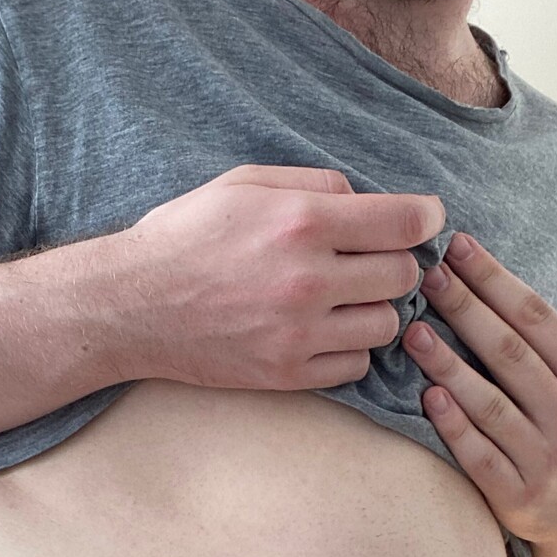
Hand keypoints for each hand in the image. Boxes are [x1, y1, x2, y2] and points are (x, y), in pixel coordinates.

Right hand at [116, 164, 443, 391]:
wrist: (130, 306)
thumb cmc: (184, 237)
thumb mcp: (243, 183)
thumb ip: (313, 184)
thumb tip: (367, 198)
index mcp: (301, 222)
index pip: (404, 223)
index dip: (426, 218)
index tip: (425, 220)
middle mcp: (308, 279)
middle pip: (403, 275)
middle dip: (395, 262)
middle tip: (370, 260)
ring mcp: (300, 332)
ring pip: (387, 324)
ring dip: (375, 309)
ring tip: (346, 298)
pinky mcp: (288, 373)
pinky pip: (356, 366)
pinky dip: (350, 349)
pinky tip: (326, 331)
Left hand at [402, 233, 556, 556]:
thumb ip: (545, 348)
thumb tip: (484, 283)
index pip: (536, 316)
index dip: (494, 279)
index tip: (457, 247)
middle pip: (509, 352)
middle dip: (464, 308)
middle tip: (425, 277)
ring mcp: (547, 458)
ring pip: (490, 402)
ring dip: (447, 365)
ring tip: (412, 333)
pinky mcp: (519, 495)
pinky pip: (479, 454)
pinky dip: (454, 425)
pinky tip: (428, 398)